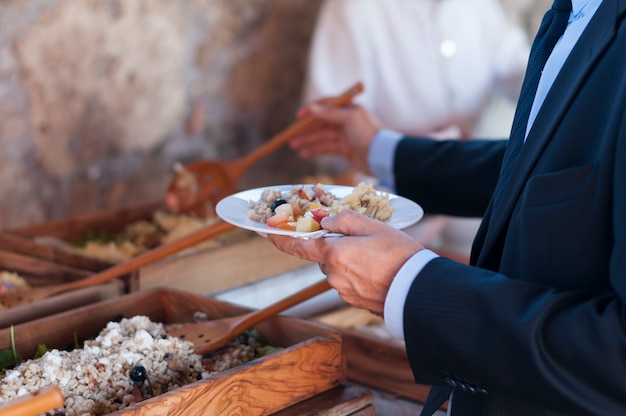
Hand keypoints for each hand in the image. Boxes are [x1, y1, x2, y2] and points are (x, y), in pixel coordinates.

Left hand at [267, 210, 422, 315]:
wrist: (418, 291)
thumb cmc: (399, 255)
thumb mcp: (374, 227)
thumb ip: (346, 221)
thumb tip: (327, 222)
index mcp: (333, 254)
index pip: (298, 247)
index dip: (281, 240)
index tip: (268, 233)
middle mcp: (333, 275)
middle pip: (325, 256)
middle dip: (336, 247)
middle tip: (362, 240)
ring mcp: (343, 291)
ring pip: (338, 269)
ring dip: (349, 261)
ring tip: (377, 257)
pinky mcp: (355, 302)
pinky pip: (349, 282)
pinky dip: (358, 274)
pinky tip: (379, 271)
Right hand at [291, 102, 380, 174]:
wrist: (381, 156)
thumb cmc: (368, 134)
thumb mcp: (349, 119)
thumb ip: (329, 114)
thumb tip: (312, 108)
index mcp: (348, 109)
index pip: (326, 106)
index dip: (311, 110)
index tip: (298, 117)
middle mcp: (346, 121)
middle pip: (321, 123)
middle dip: (306, 129)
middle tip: (291, 135)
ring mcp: (345, 136)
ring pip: (322, 137)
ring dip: (307, 141)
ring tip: (293, 146)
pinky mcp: (345, 150)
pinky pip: (326, 148)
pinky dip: (315, 150)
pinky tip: (304, 154)